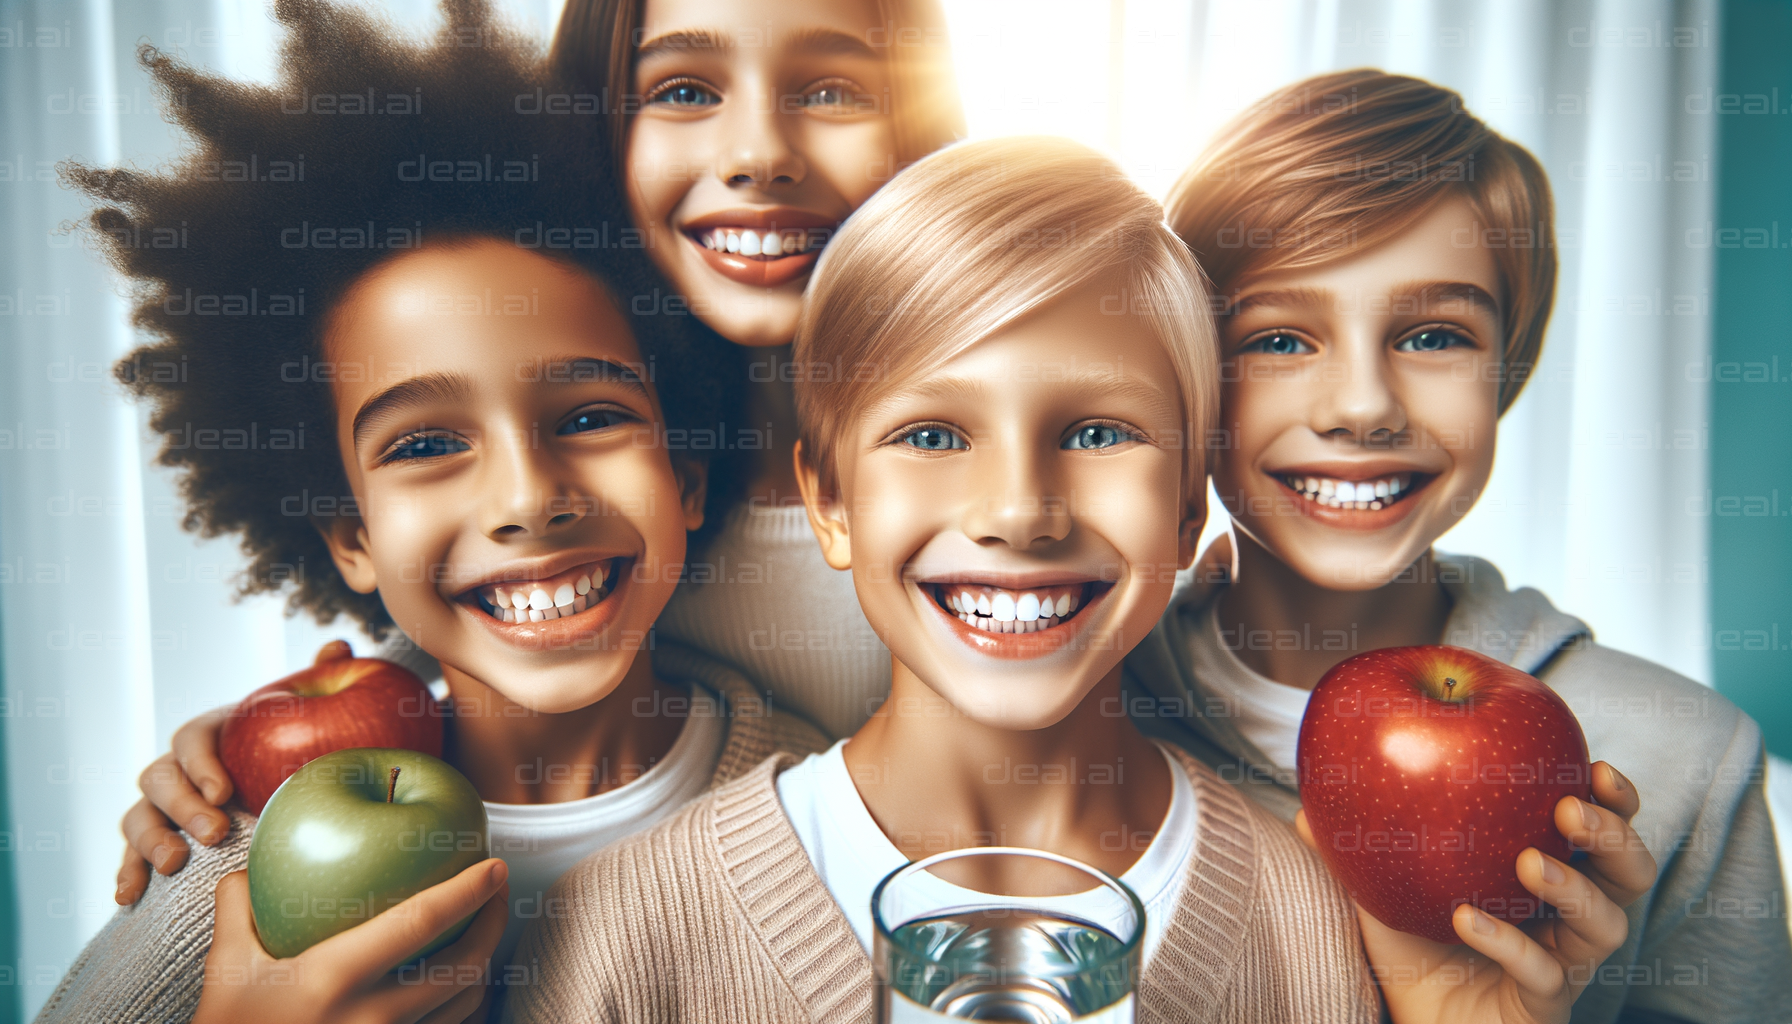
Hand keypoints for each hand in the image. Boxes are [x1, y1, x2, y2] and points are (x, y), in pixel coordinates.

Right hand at [116, 640, 354, 904]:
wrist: (276, 797)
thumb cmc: (290, 752)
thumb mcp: (306, 720)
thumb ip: (317, 684)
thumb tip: (340, 647)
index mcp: (211, 735)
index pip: (191, 739)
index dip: (201, 763)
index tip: (225, 791)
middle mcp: (178, 768)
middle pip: (159, 779)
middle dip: (182, 806)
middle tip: (216, 831)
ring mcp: (161, 807)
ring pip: (137, 817)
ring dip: (151, 840)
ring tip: (175, 864)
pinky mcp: (157, 843)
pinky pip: (130, 856)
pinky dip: (126, 873)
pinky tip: (129, 897)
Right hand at [193, 857, 508, 1023]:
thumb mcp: (226, 971)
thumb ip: (239, 908)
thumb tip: (253, 864)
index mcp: (334, 978)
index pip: (420, 922)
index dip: (467, 891)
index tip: (495, 866)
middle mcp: (373, 1017)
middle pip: (464, 966)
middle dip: (493, 924)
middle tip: (496, 893)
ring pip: (464, 1004)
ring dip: (482, 963)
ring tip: (481, 931)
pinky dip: (461, 1003)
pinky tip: (457, 980)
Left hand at [1295, 761, 1656, 1023]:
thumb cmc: (1412, 950)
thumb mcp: (1382, 888)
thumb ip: (1355, 845)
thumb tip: (1304, 804)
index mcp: (1550, 876)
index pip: (1605, 831)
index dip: (1614, 799)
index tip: (1592, 763)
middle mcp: (1571, 919)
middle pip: (1630, 873)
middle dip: (1611, 835)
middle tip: (1567, 811)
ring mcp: (1565, 965)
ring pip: (1606, 926)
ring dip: (1574, 887)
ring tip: (1530, 862)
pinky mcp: (1545, 1008)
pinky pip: (1542, 975)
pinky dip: (1507, 942)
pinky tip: (1467, 918)